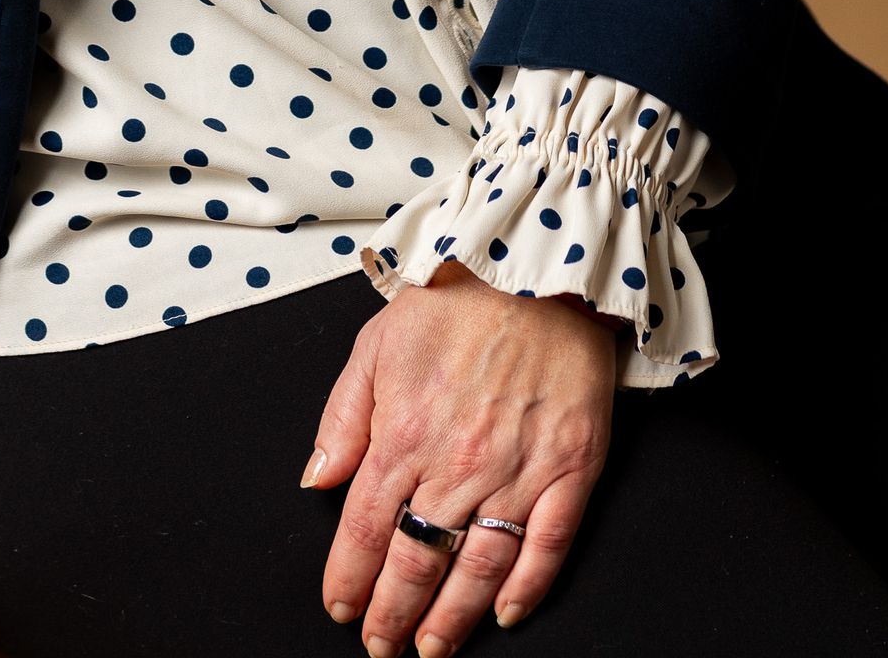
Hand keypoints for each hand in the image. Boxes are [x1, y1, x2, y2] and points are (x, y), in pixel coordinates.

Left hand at [303, 264, 614, 650]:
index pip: (364, 529)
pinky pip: (548, 545)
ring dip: (450, 618)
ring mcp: (518, 469)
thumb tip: (316, 480)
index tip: (340, 607)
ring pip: (478, 567)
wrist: (536, 267)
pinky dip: (527, 588)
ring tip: (431, 648)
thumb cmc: (456, 301)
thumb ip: (343, 418)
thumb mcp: (376, 344)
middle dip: (392, 614)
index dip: (348, 579)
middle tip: (380, 646)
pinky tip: (504, 613)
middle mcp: (458, 462)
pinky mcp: (571, 468)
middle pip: (416, 561)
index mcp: (405, 431)